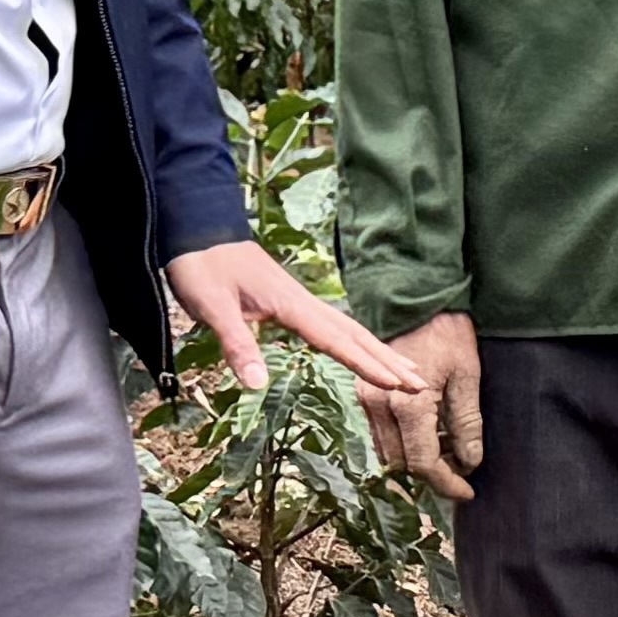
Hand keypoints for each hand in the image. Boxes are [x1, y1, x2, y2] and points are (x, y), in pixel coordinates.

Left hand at [166, 239, 424, 400]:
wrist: (197, 230)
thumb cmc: (202, 267)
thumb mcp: (212, 307)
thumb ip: (237, 344)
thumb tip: (258, 386)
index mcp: (290, 305)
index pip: (336, 341)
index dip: (366, 365)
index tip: (396, 384)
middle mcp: (302, 303)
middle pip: (354, 335)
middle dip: (387, 360)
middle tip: (420, 386)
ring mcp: (299, 302)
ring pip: (348, 330)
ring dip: (378, 352)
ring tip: (406, 373)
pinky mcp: (290, 303)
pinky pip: (334, 326)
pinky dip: (356, 342)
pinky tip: (363, 351)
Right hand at [362, 309, 484, 501]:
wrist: (415, 297)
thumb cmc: (447, 333)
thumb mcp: (467, 376)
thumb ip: (466, 423)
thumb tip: (469, 462)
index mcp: (407, 405)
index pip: (424, 462)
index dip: (446, 483)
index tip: (467, 492)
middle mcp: (379, 407)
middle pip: (402, 464)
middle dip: (432, 475)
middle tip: (462, 472)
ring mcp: (367, 400)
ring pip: (388, 452)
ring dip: (416, 461)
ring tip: (449, 455)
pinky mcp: (365, 394)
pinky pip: (381, 435)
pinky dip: (403, 444)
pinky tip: (429, 436)